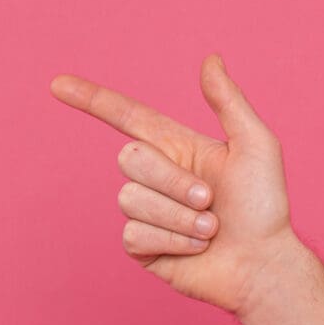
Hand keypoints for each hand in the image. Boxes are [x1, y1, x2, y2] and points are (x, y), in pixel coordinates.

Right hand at [48, 54, 302, 317]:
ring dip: (179, 217)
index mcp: (177, 147)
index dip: (92, 100)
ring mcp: (147, 212)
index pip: (126, 117)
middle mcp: (157, 176)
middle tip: (210, 201)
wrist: (264, 265)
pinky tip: (195, 248)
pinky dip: (172, 240)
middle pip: (130, 159)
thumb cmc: (266, 207)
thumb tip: (210, 60)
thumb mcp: (256, 146)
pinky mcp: (142, 246)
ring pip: (130, 200)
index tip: (57, 84)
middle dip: (174, 182)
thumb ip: (228, 102)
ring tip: (209, 229)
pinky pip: (133, 234)